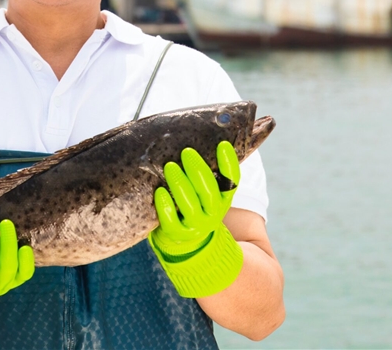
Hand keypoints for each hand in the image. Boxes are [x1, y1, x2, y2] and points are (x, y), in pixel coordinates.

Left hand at [149, 141, 243, 297]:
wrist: (193, 251)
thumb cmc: (197, 210)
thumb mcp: (209, 196)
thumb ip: (211, 174)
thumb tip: (212, 140)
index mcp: (224, 202)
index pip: (232, 182)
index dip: (229, 164)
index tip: (222, 145)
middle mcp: (212, 215)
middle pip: (208, 192)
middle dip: (198, 171)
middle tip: (186, 153)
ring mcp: (196, 227)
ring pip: (190, 205)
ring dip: (180, 185)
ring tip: (170, 167)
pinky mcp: (177, 235)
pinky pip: (170, 221)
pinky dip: (165, 207)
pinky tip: (159, 192)